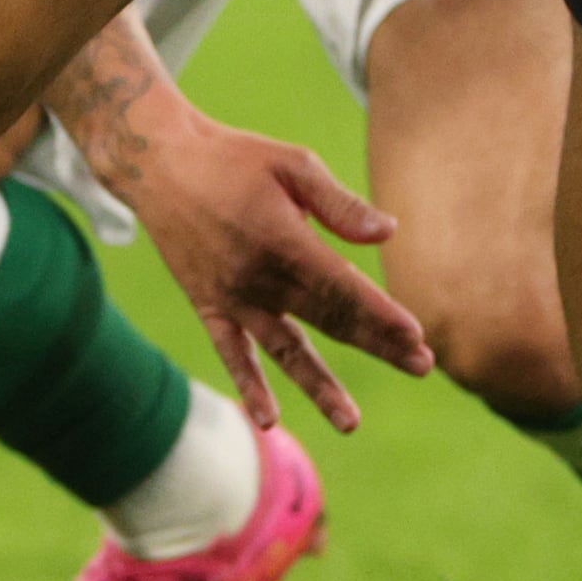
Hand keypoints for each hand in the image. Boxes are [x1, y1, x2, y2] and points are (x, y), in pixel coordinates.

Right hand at [97, 91, 432, 433]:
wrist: (159, 164)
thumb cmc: (234, 158)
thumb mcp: (292, 164)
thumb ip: (340, 204)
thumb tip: (388, 233)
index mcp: (284, 241)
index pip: (344, 289)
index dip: (382, 315)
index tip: (417, 337)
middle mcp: (259, 279)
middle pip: (328, 321)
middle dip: (378, 344)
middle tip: (422, 365)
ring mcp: (231, 298)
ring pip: (284, 351)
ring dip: (320, 387)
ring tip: (351, 422)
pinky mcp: (208, 306)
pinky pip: (231, 354)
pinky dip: (249, 387)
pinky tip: (267, 420)